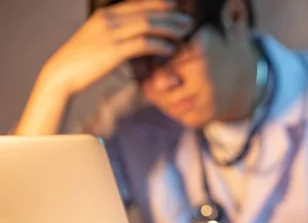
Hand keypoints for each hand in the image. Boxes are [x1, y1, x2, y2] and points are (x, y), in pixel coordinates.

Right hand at [41, 0, 192, 95]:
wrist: (62, 73)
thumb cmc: (82, 60)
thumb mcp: (97, 38)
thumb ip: (115, 32)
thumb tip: (134, 36)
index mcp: (105, 14)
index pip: (137, 3)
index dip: (158, 3)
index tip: (175, 5)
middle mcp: (109, 19)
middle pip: (146, 12)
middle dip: (170, 15)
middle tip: (187, 20)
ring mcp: (111, 34)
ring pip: (148, 25)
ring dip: (168, 29)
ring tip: (183, 34)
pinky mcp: (114, 50)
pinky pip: (144, 44)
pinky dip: (160, 45)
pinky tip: (170, 50)